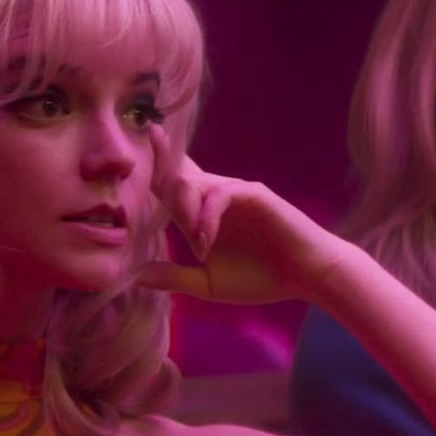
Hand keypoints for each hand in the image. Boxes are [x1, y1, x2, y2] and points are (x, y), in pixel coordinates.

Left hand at [140, 127, 353, 304]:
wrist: (306, 275)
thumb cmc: (262, 278)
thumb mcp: (208, 284)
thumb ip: (175, 277)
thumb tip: (136, 276)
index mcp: (201, 214)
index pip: (169, 184)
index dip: (150, 168)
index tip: (129, 151)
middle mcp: (215, 196)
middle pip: (176, 174)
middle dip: (157, 172)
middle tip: (148, 183)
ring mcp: (235, 192)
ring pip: (193, 183)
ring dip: (184, 211)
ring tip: (197, 245)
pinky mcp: (254, 194)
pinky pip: (220, 195)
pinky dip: (207, 218)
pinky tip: (207, 243)